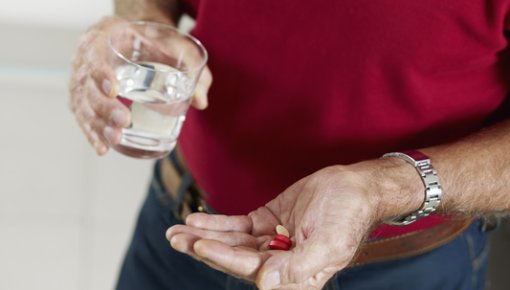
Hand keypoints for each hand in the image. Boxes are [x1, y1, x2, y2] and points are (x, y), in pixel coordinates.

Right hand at [69, 16, 212, 154]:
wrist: (138, 40)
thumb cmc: (154, 41)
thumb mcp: (173, 45)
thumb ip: (190, 67)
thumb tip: (201, 101)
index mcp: (104, 35)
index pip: (95, 54)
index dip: (101, 73)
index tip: (115, 90)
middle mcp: (86, 57)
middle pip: (87, 85)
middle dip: (104, 106)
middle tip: (124, 121)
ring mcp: (82, 78)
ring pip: (83, 104)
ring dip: (98, 124)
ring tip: (115, 139)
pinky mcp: (84, 97)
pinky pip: (83, 116)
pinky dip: (92, 133)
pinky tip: (102, 148)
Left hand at [166, 160, 413, 288]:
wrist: (355, 187)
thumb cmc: (348, 215)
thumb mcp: (329, 242)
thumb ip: (299, 266)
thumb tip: (266, 285)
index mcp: (294, 274)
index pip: (251, 268)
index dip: (223, 257)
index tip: (199, 244)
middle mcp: (279, 262)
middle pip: (233, 257)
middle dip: (204, 249)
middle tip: (176, 239)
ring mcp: (271, 241)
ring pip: (231, 242)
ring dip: (204, 237)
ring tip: (176, 232)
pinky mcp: (266, 221)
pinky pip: (237, 225)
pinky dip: (216, 224)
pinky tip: (196, 220)